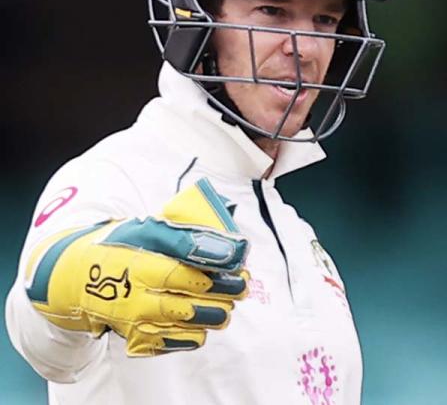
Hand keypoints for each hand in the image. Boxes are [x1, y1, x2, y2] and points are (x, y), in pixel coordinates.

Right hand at [26, 179, 248, 356]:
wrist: (80, 278)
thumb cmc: (124, 247)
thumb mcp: (150, 229)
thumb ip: (189, 235)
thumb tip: (232, 246)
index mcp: (140, 264)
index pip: (185, 269)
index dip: (218, 267)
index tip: (240, 264)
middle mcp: (136, 296)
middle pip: (192, 302)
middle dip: (225, 294)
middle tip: (241, 286)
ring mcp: (137, 321)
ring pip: (190, 324)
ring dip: (217, 315)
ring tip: (227, 305)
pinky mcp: (139, 339)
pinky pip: (179, 342)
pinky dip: (197, 333)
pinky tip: (204, 321)